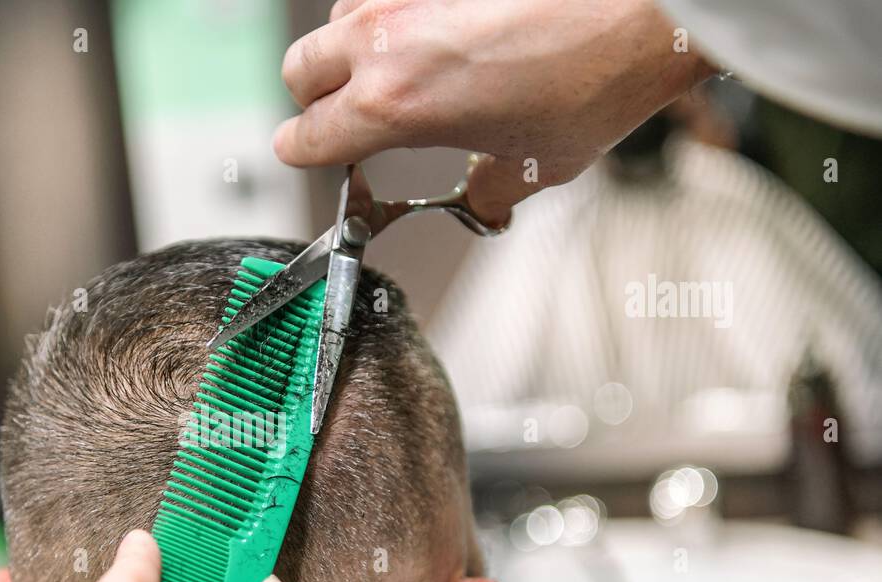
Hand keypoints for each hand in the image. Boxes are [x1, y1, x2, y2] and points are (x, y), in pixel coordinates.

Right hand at [275, 0, 715, 225]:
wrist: (648, 5)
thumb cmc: (600, 72)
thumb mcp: (540, 161)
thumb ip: (492, 185)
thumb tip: (486, 197)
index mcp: (394, 104)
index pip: (306, 135)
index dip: (303, 152)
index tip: (308, 152)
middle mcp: (385, 40)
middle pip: (299, 69)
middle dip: (313, 98)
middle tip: (343, 114)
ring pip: (340, 17)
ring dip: (351, 47)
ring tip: (396, 64)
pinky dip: (395, 11)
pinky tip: (433, 26)